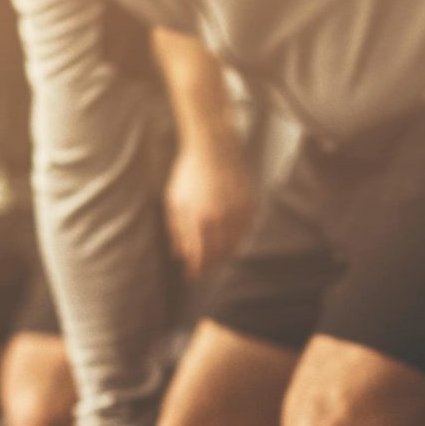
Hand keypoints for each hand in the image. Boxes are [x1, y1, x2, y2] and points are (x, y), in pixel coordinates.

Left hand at [164, 144, 254, 280]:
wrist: (213, 148)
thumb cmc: (188, 174)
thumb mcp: (174, 201)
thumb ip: (177, 229)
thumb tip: (180, 254)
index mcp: (199, 218)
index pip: (199, 256)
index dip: (195, 270)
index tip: (190, 277)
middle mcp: (221, 219)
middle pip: (218, 255)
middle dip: (209, 265)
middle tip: (202, 269)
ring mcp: (237, 212)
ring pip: (234, 245)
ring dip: (224, 255)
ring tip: (214, 257)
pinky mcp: (249, 205)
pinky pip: (245, 231)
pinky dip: (236, 239)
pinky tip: (228, 239)